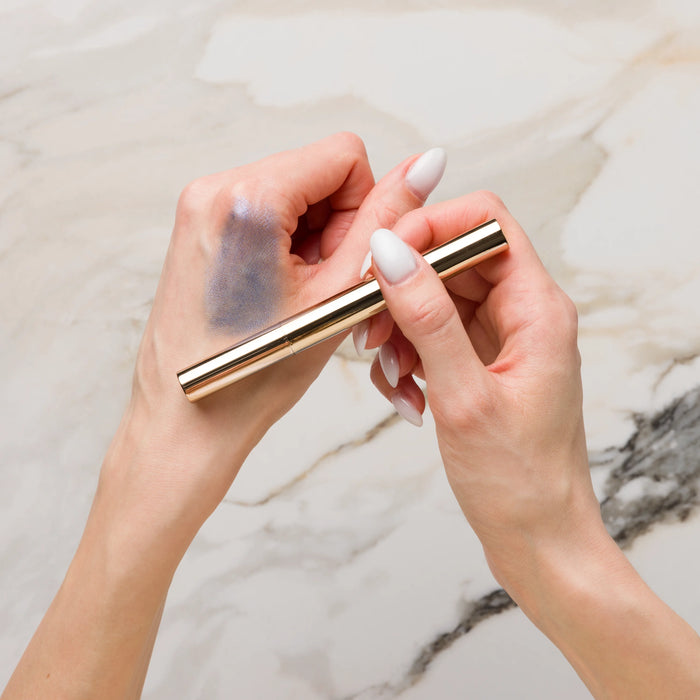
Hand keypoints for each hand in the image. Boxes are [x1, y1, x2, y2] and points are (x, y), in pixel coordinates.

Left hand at [105, 134, 447, 553]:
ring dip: (314, 238)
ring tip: (300, 293)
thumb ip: (387, 220)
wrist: (188, 420)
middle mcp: (214, 189)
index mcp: (247, 200)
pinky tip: (281, 288)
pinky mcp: (199, 224)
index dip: (365, 208)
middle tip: (323, 286)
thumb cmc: (253, 374)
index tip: (347, 260)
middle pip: (317, 172)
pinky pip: (266, 209)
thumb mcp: (338, 294)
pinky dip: (288, 242)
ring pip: (294, 191)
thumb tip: (426, 165)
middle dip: (336, 225)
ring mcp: (200, 205)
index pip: (344, 155)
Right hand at [362, 191, 600, 587]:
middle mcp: (521, 315)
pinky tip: (407, 397)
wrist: (536, 539)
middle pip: (450, 262)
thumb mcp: (464, 395)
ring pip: (433, 300)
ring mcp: (498, 340)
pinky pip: (430, 337)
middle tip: (370, 329)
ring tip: (393, 377)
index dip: (430, 228)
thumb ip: (427, 318)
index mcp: (537, 309)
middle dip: (402, 290)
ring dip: (399, 332)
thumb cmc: (519, 480)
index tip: (381, 257)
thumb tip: (392, 253)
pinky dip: (407, 360)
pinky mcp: (478, 364)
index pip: (485, 223)